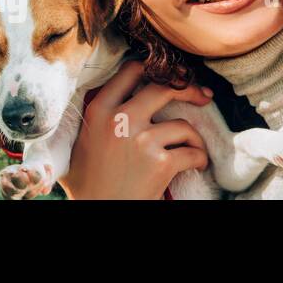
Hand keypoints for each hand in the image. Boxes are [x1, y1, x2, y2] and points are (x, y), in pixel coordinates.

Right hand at [58, 61, 212, 199]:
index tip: (172, 77)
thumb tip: (116, 92)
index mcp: (98, 110)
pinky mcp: (160, 164)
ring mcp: (141, 141)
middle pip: (164, 87)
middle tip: (202, 96)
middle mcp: (119, 120)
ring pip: (183, 125)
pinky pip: (192, 152)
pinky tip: (196, 165)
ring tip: (193, 148)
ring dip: (194, 138)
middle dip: (189, 88)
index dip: (156, 70)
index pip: (131, 70)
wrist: (95, 213)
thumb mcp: (80, 141)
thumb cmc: (87, 183)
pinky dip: (199, 159)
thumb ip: (97, 116)